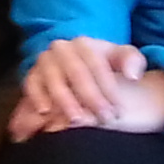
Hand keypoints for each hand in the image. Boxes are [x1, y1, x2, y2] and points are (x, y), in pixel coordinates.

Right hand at [8, 38, 163, 141]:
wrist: (75, 68)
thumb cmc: (102, 67)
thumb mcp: (120, 59)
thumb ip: (132, 61)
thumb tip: (132, 75)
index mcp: (84, 44)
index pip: (97, 65)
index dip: (108, 88)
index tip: (118, 109)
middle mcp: (61, 49)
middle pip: (76, 73)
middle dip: (91, 97)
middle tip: (103, 119)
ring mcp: (44, 61)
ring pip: (54, 79)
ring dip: (65, 101)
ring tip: (78, 119)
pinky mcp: (31, 74)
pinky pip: (31, 85)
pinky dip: (37, 97)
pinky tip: (45, 112)